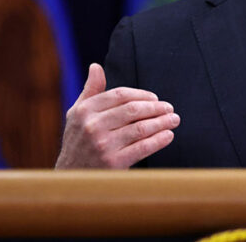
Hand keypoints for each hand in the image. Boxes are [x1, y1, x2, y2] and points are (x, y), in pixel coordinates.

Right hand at [55, 63, 178, 167]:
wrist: (71, 178)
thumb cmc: (78, 142)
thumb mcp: (77, 114)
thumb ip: (90, 91)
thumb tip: (96, 66)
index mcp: (84, 111)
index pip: (120, 95)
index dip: (141, 95)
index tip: (155, 98)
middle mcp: (92, 126)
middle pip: (132, 110)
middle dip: (155, 107)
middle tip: (169, 108)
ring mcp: (103, 145)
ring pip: (140, 128)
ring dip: (162, 122)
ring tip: (174, 120)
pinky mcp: (114, 163)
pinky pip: (142, 147)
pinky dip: (159, 140)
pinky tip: (168, 135)